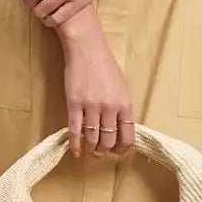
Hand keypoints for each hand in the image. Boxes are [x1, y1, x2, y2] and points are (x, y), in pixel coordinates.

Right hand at [61, 31, 136, 158]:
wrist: (87, 49)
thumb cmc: (105, 66)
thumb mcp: (122, 87)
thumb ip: (122, 108)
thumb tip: (119, 129)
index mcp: (125, 104)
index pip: (128, 137)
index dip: (122, 149)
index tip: (117, 151)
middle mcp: (110, 108)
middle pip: (109, 141)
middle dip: (104, 151)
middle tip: (100, 152)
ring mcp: (91, 107)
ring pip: (92, 138)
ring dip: (91, 149)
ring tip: (89, 150)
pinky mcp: (74, 104)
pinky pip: (75, 131)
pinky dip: (75, 144)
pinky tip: (76, 151)